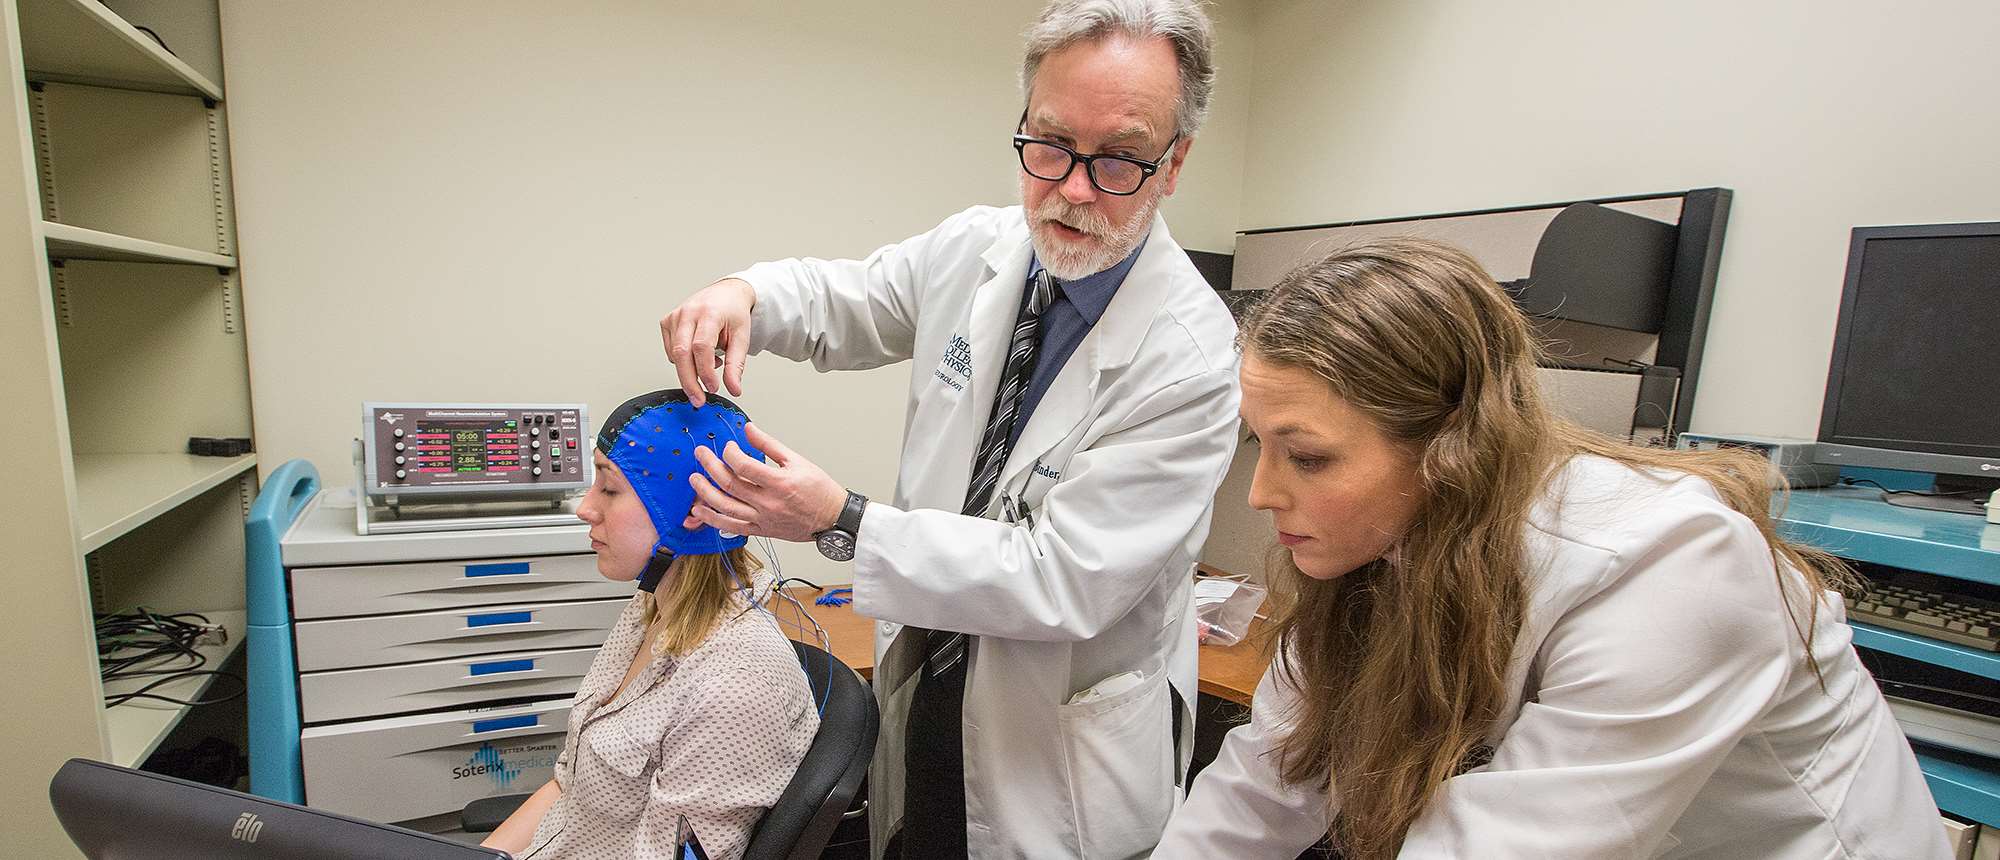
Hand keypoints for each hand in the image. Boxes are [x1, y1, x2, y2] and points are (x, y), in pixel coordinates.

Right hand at [660, 277, 755, 406]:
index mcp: (709, 313)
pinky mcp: (666, 322)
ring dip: (690, 369)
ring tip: (711, 362)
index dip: (705, 371)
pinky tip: (698, 353)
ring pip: (675, 355)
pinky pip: (671, 351)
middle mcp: (688, 312)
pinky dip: (684, 360)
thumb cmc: (733, 313)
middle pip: (681, 353)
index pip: (701, 347)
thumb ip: (737, 365)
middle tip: (699, 400)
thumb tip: (734, 389)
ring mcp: (674, 316)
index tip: (713, 388)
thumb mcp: (742, 338)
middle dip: (689, 381)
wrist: (726, 294)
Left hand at [684, 423, 846, 542]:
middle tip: (701, 454)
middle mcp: (769, 503)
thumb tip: (749, 430)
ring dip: (706, 493)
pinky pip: (732, 527)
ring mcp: (764, 519)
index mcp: (780, 483)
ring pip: (727, 508)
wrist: (833, 518)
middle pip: (731, 485)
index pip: (745, 467)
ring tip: (694, 480)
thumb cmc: (819, 490)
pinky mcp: (762, 530)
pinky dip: (714, 519)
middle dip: (711, 467)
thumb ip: (769, 445)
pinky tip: (700, 510)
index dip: (730, 454)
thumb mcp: (797, 460)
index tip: (728, 446)